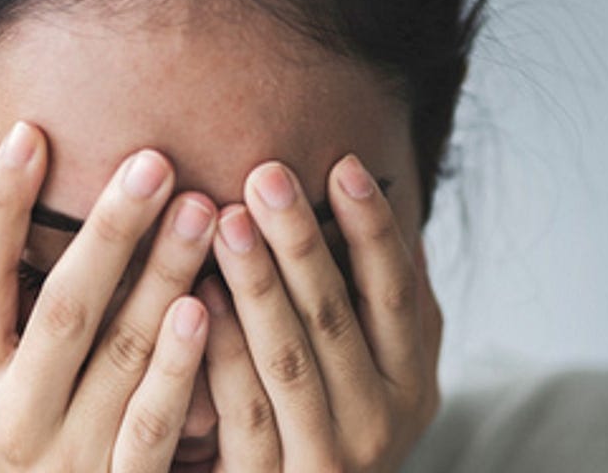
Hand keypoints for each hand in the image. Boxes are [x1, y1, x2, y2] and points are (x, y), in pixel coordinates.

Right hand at [0, 122, 220, 470]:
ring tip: (202, 212)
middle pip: (61, 307)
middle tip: (153, 161)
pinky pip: (156, 422)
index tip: (30, 131)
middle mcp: (11, 417)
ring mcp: (70, 457)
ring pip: (120, 356)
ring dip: (162, 279)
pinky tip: (208, 308)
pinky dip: (180, 366)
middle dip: (108, 230)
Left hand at [200, 157, 441, 471]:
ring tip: (225, 221)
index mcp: (413, 384)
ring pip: (289, 361)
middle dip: (301, 241)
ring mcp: (327, 459)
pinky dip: (220, 353)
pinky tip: (194, 299)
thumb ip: (388, 316)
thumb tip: (400, 225)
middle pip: (337, 317)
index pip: (395, 292)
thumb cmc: (334, 434)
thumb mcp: (379, 380)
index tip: (342, 164)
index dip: (373, 228)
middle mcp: (380, 423)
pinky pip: (242, 412)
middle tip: (266, 173)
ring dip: (256, 286)